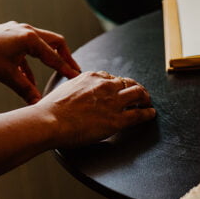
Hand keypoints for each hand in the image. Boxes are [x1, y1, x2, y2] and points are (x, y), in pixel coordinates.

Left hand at [0, 22, 80, 103]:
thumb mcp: (7, 75)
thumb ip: (25, 88)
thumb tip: (37, 103)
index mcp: (30, 38)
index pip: (54, 56)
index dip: (66, 69)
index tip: (76, 76)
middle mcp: (27, 31)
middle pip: (55, 42)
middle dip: (64, 57)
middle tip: (72, 69)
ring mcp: (17, 30)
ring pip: (41, 43)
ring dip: (47, 58)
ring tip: (54, 71)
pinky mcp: (9, 34)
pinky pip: (27, 47)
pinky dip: (31, 60)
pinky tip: (28, 75)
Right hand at [36, 71, 154, 146]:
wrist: (49, 121)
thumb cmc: (50, 110)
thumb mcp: (64, 89)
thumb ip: (75, 88)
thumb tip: (74, 92)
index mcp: (92, 77)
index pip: (111, 77)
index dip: (118, 84)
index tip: (120, 89)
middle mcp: (106, 86)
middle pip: (128, 82)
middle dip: (136, 88)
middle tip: (140, 94)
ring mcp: (113, 102)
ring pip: (138, 94)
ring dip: (145, 98)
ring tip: (147, 102)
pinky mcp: (118, 119)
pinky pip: (140, 114)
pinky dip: (148, 113)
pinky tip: (151, 114)